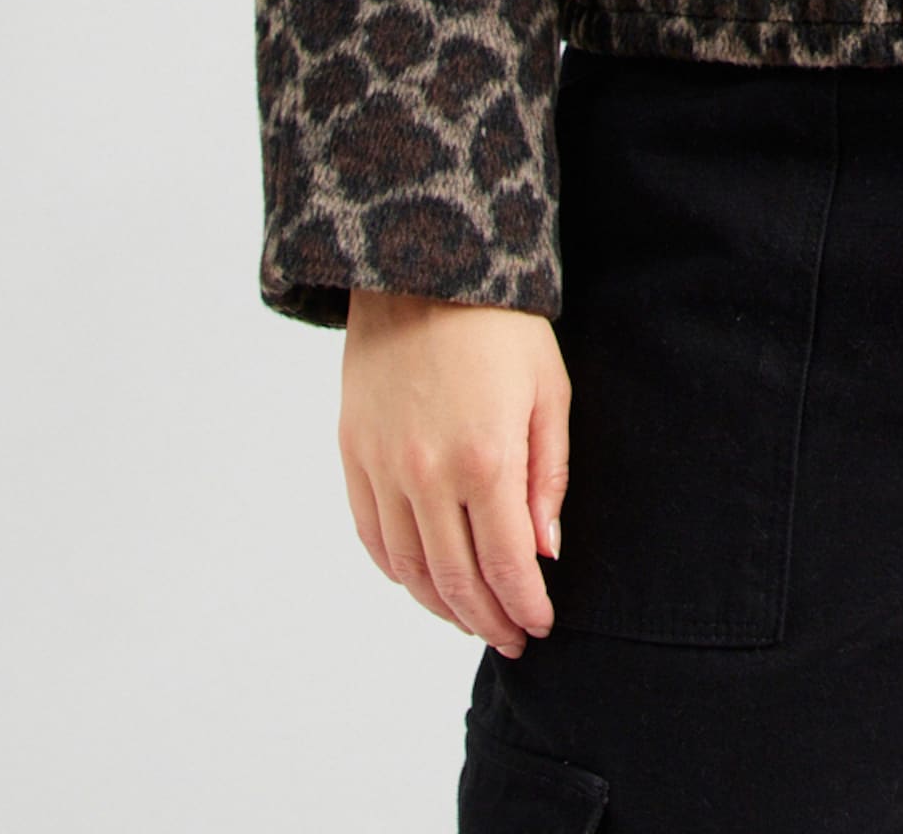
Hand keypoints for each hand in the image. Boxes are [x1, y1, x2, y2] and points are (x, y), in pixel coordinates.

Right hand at [339, 289, 571, 658]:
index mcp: (486, 459)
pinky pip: (372, 537)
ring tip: (472, 618)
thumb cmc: (502, 324)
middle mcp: (427, 474)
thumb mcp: (550, 390)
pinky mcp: (353, 454)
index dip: (524, 606)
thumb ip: (548, 477)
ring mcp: (382, 467)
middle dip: (488, 618)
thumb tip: (545, 551)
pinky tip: (422, 582)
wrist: (424, 264)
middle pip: (457, 578)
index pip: (507, 564)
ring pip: (409, 569)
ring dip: (442, 605)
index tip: (539, 626)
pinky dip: (398, 572)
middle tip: (510, 637)